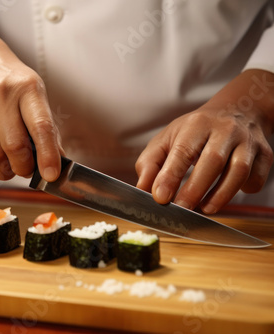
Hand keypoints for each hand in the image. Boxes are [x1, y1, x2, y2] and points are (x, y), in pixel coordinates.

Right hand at [0, 17, 62, 180]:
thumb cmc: (8, 83)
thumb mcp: (33, 94)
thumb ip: (46, 128)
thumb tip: (55, 164)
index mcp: (26, 87)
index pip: (41, 127)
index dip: (48, 155)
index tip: (51, 175)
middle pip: (14, 148)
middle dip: (23, 168)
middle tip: (25, 169)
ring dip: (2, 167)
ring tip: (5, 157)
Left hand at [136, 69, 273, 213]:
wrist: (238, 110)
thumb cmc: (195, 131)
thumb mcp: (167, 139)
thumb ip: (151, 163)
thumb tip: (142, 189)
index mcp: (196, 124)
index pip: (182, 151)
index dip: (170, 176)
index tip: (160, 197)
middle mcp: (224, 129)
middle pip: (212, 161)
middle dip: (195, 189)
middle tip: (181, 209)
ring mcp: (248, 141)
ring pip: (239, 170)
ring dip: (221, 194)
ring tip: (205, 209)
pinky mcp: (265, 154)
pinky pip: (257, 176)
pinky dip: (244, 189)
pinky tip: (227, 194)